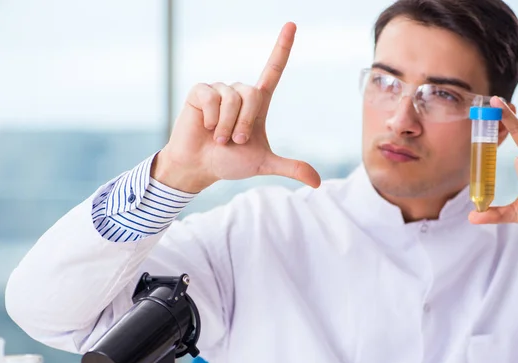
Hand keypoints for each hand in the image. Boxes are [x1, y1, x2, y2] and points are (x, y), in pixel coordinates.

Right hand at [152, 22, 320, 192]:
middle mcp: (240, 92)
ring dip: (226, 124)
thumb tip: (318, 183)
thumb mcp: (264, 164)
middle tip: (234, 140)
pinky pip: (210, 97)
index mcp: (257, 103)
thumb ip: (290, 168)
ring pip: (231, 97)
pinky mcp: (199, 91)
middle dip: (245, 122)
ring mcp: (219, 90)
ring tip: (218, 138)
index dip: (282, 48)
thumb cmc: (230, 162)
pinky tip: (204, 126)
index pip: (273, 69)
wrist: (201, 167)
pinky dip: (210, 118)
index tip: (292, 24)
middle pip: (252, 93)